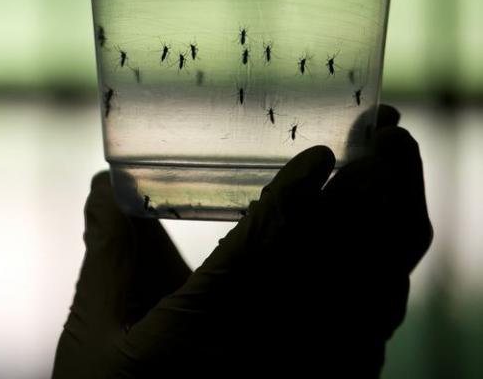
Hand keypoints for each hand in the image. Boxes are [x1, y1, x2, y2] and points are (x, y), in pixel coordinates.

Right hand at [53, 105, 431, 377]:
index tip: (321, 152)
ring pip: (375, 293)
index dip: (297, 195)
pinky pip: (374, 330)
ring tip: (391, 169)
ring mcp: (304, 378)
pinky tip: (378, 248)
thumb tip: (100, 185)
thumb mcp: (96, 334)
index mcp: (204, 333)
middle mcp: (268, 356)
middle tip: (383, 134)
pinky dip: (386, 276)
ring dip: (390, 224)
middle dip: (373, 189)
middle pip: (345, 261)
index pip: (266, 250)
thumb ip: (108, 254)